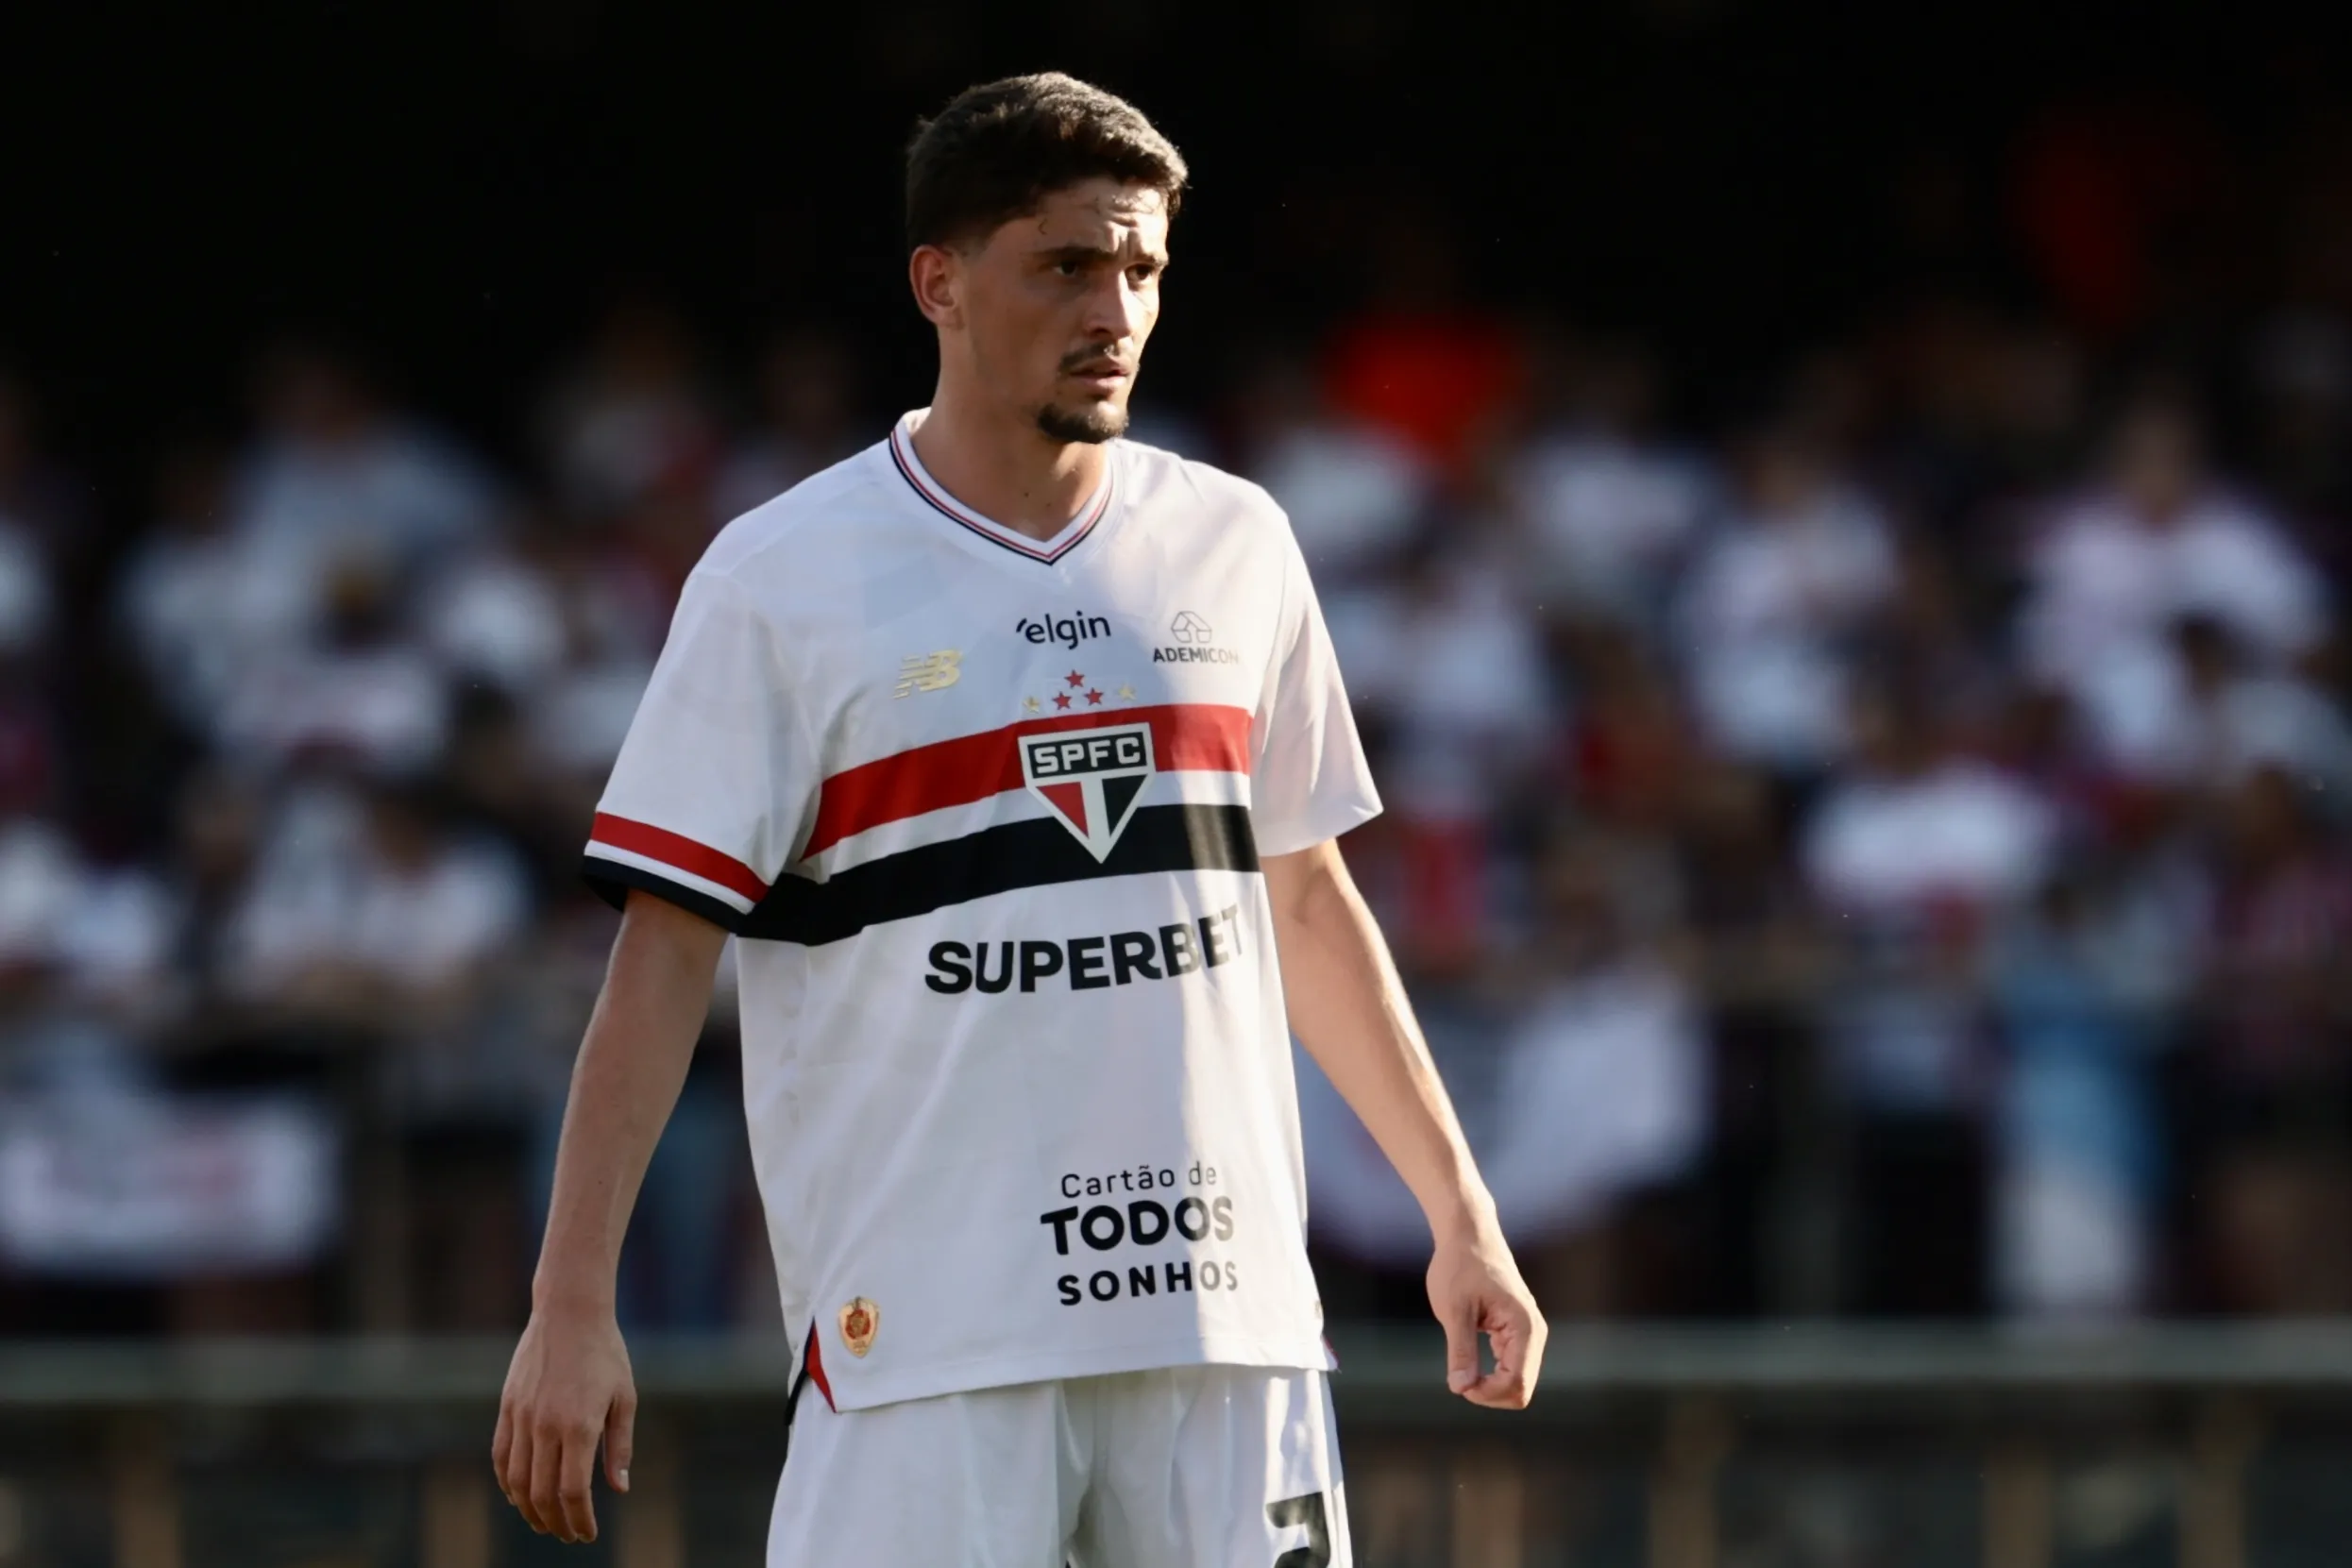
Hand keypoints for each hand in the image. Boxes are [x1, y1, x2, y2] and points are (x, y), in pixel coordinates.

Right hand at [493, 1302, 636, 1541]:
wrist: (569, 1312)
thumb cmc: (606, 1353)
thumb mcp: (625, 1398)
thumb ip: (620, 1446)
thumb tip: (619, 1488)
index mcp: (580, 1426)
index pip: (573, 1492)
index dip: (580, 1520)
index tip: (587, 1534)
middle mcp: (546, 1426)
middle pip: (543, 1493)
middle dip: (556, 1523)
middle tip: (569, 1535)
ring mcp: (522, 1417)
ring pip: (517, 1481)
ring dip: (529, 1510)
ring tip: (545, 1523)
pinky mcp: (507, 1407)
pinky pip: (501, 1456)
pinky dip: (507, 1483)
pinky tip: (519, 1496)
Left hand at [1427, 1222, 1546, 1408]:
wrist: (1468, 1235)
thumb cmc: (1460, 1266)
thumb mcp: (1454, 1310)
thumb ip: (1461, 1351)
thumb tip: (1461, 1389)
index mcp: (1525, 1327)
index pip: (1517, 1384)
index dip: (1486, 1394)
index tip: (1458, 1381)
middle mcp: (1534, 1333)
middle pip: (1521, 1389)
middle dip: (1489, 1392)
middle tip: (1458, 1375)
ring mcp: (1528, 1333)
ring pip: (1516, 1380)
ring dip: (1489, 1383)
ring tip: (1462, 1364)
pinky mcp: (1516, 1332)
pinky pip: (1510, 1367)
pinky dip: (1490, 1372)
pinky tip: (1469, 1356)